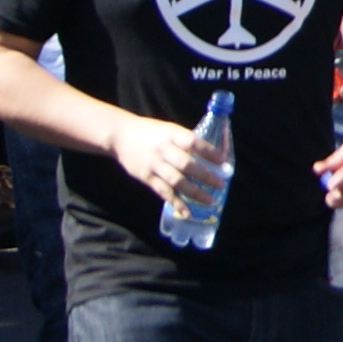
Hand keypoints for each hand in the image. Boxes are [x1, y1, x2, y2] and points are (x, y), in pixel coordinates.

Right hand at [109, 112, 225, 206]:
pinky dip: (175, 202)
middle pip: (186, 164)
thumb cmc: (151, 132)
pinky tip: (186, 211)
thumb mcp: (169, 130)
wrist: (119, 136)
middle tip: (221, 184)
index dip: (208, 152)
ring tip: (209, 200)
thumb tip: (212, 155)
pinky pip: (162, 191)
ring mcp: (153, 165)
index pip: (193, 142)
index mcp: (172, 134)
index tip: (223, 161)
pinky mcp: (145, 177)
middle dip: (205, 175)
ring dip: (194, 192)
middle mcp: (163, 150)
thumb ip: (186, 142)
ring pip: (175, 181)